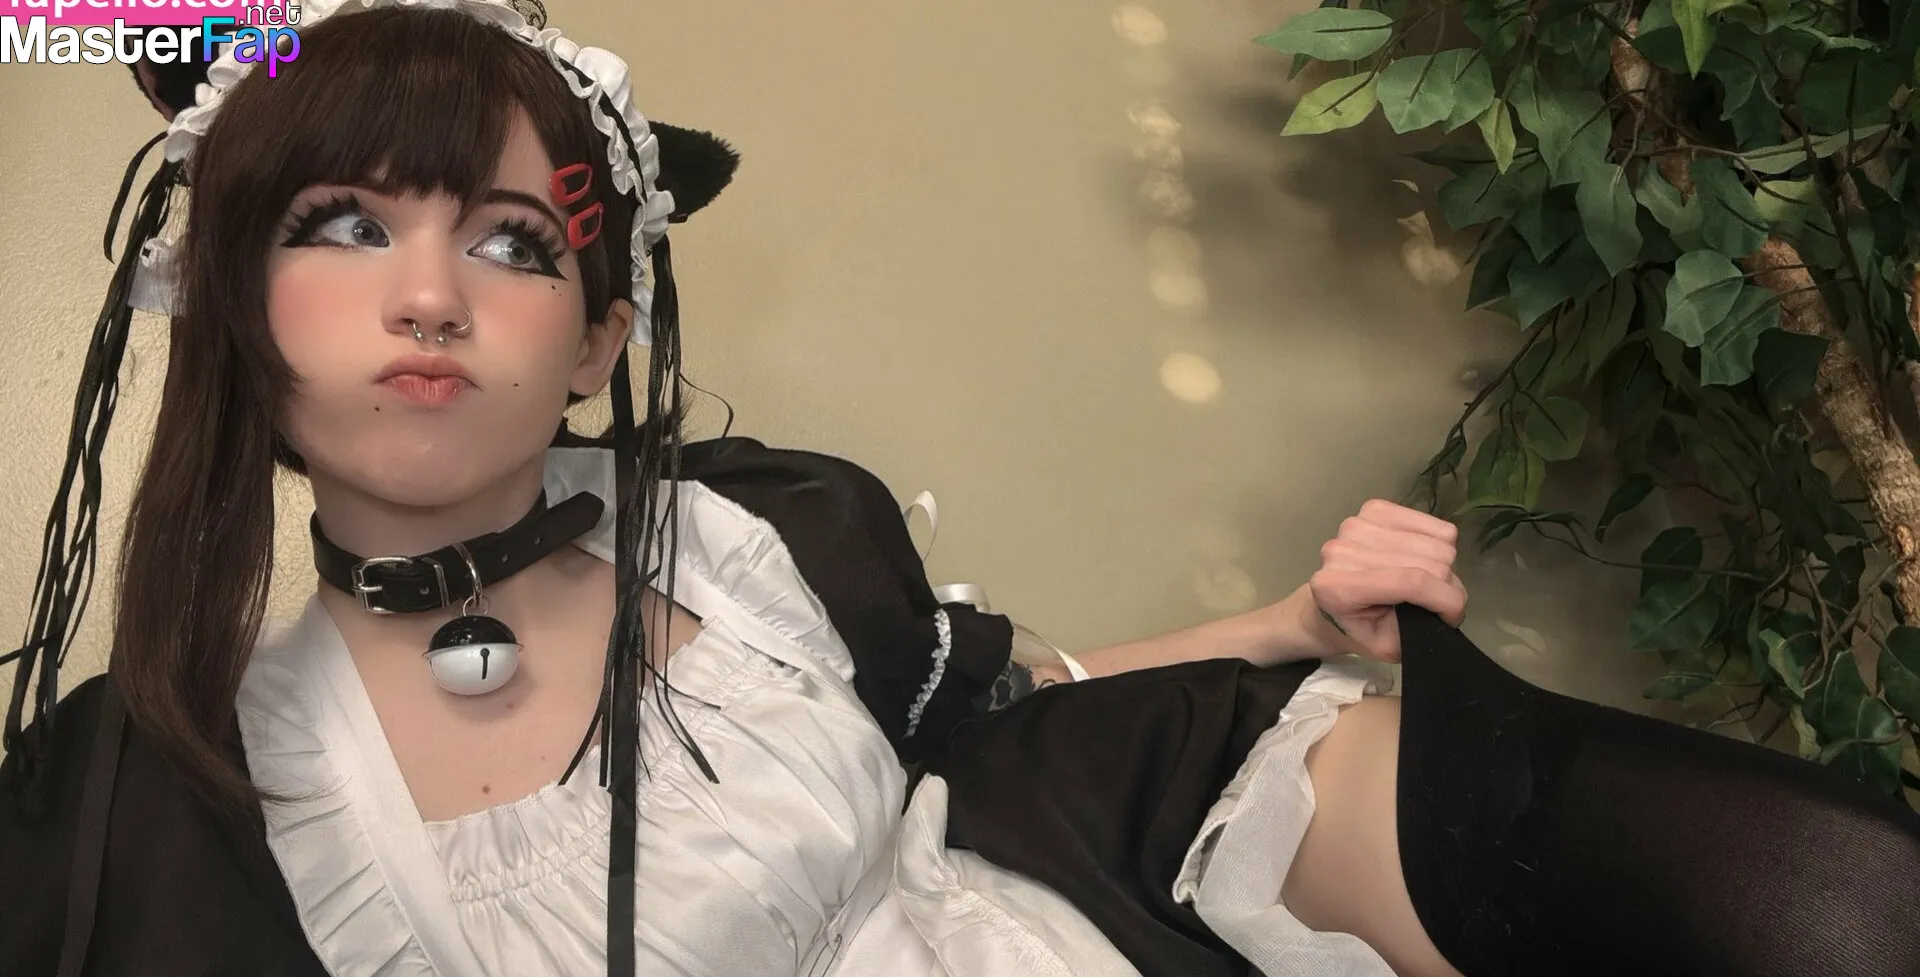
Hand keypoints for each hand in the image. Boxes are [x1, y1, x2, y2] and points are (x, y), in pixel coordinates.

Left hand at [1306, 499, 1466, 662]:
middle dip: (1445, 587)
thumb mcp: (1386, 647)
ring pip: (1438, 542)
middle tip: (1435, 603)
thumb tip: (1448, 604)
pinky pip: (1433, 523)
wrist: (1329, 604)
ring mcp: (1357, 524)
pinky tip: (1421, 559)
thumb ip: (1415, 632)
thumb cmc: (1358, 628)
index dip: (1446, 599)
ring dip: (1443, 567)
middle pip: (1430, 561)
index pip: (1411, 582)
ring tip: (1425, 582)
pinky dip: (1439, 543)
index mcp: (1338, 588)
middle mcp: (1342, 550)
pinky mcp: (1374, 509)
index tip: (1455, 616)